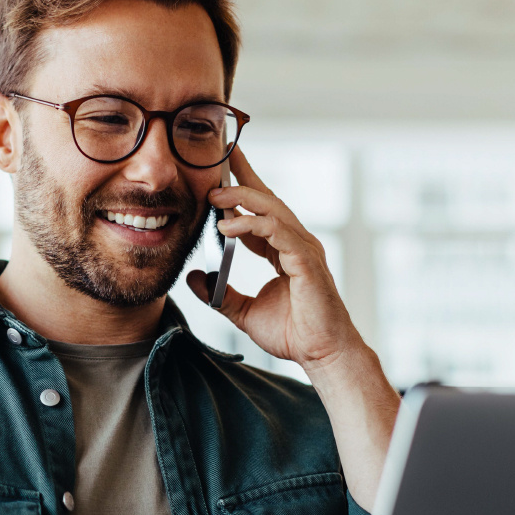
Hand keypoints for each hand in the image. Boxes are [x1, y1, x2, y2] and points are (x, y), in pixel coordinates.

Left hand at [185, 147, 360, 374]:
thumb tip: (194, 279)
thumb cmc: (294, 333)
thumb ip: (220, 294)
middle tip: (218, 159)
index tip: (219, 170)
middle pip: (267, 198)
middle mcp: (295, 243)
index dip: (240, 189)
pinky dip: (251, 224)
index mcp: (283, 250)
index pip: (260, 210)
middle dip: (243, 175)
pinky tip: (227, 225)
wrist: (321, 354)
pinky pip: (277, 231)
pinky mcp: (306, 260)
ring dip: (241, 197)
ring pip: (272, 209)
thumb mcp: (244, 311)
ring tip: (213, 196)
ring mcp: (303, 249)